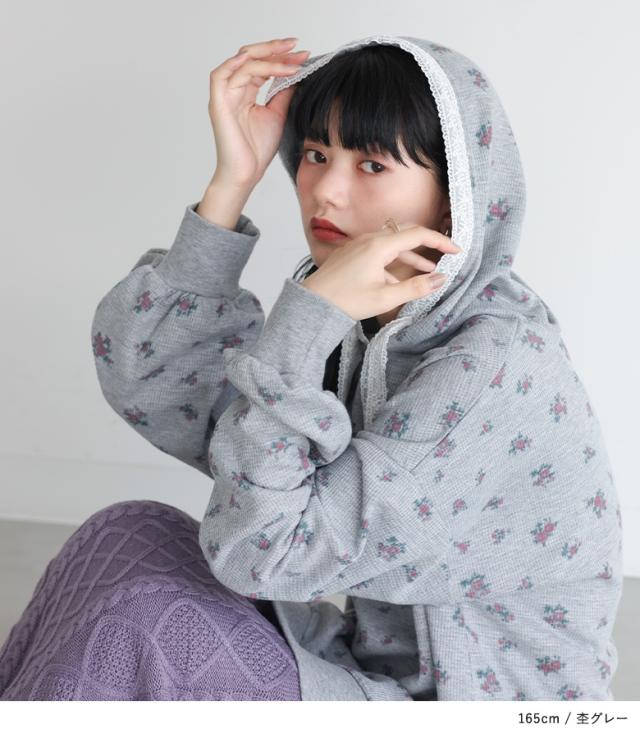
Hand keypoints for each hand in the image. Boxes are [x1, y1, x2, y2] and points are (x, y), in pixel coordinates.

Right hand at [208, 37, 309, 186]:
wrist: (246, 173)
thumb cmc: (258, 149)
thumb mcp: (278, 113)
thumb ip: (284, 92)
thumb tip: (297, 71)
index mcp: (246, 92)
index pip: (262, 65)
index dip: (281, 57)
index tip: (303, 55)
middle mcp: (233, 90)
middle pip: (250, 57)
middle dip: (274, 49)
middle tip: (295, 46)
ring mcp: (224, 96)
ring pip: (241, 63)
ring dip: (266, 59)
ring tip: (288, 60)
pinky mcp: (217, 104)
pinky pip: (220, 76)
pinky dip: (235, 65)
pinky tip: (253, 60)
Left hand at [301, 223, 461, 320]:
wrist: (312, 303)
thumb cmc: (346, 301)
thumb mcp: (385, 298)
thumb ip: (415, 288)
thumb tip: (441, 279)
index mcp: (379, 245)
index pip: (417, 234)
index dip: (440, 241)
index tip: (456, 250)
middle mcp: (369, 239)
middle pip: (405, 232)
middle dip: (427, 243)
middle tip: (445, 253)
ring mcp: (359, 244)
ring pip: (392, 243)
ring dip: (410, 255)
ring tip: (427, 270)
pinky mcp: (352, 253)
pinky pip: (379, 250)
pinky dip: (393, 260)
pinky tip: (398, 278)